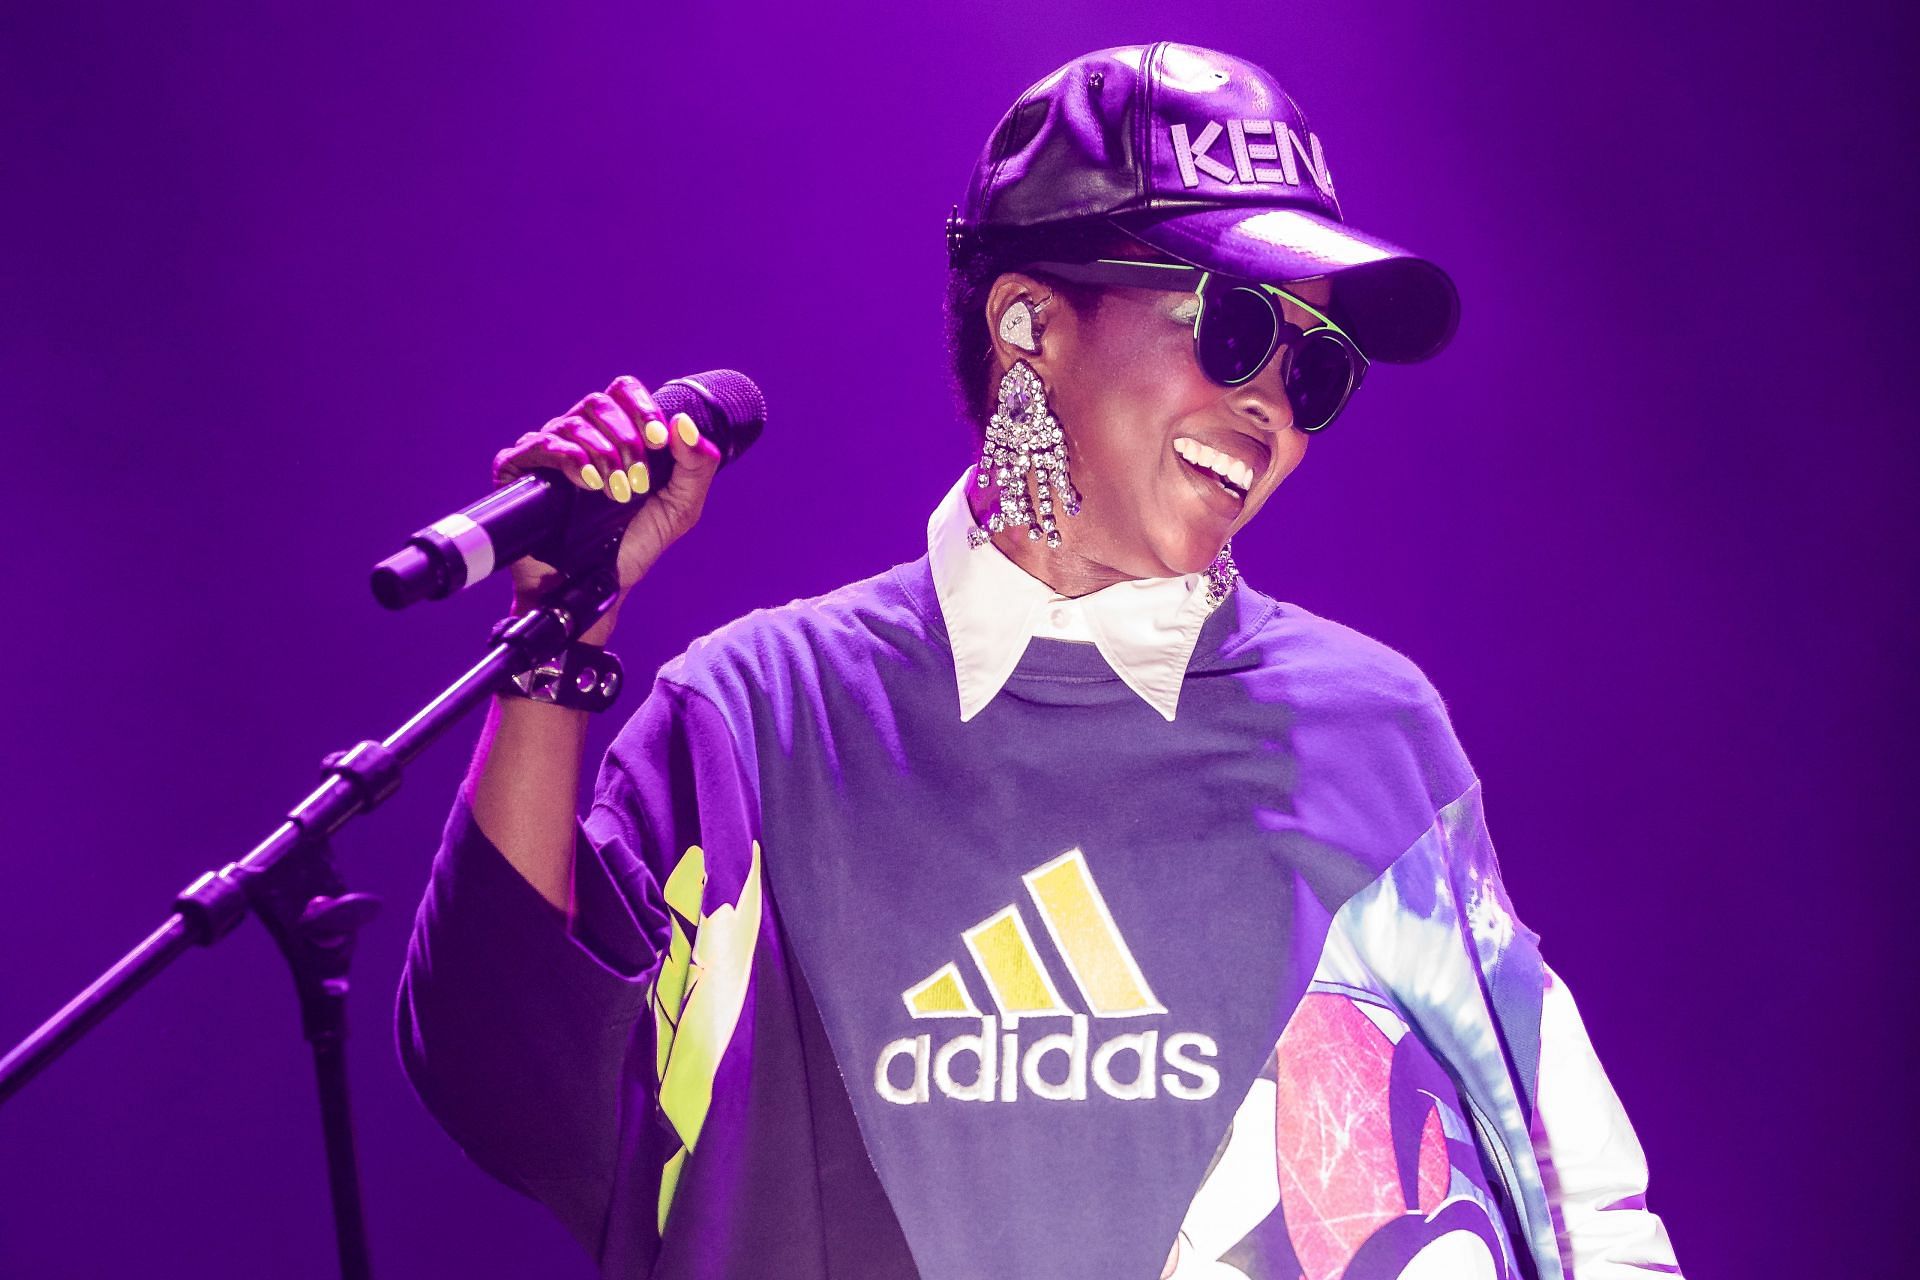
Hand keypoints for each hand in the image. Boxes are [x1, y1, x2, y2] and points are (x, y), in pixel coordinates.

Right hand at [492, 374, 722, 630]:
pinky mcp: (518, 472)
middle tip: (637, 480)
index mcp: (616, 438)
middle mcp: (579, 439)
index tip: (659, 442)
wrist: (597, 587)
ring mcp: (547, 454)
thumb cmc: (635, 546)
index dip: (643, 409)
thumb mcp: (680, 508)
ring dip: (602, 454)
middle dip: (625, 438)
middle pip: (597, 402)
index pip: (623, 392)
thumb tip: (684, 423)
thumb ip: (696, 466)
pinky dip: (567, 456)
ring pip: (571, 422)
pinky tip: (588, 482)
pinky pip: (536, 444)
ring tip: (616, 492)